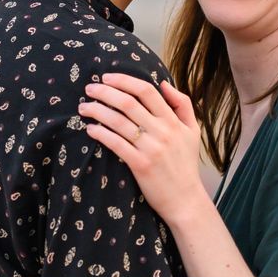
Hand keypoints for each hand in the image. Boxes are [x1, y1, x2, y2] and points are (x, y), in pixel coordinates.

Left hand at [79, 74, 211, 226]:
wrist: (185, 199)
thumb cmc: (186, 164)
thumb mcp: (193, 131)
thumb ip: (183, 105)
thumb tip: (165, 84)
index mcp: (173, 121)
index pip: (147, 91)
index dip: (124, 81)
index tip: (107, 77)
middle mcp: (162, 132)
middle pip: (129, 103)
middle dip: (105, 92)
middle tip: (89, 88)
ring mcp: (151, 148)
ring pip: (119, 122)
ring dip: (98, 111)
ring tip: (84, 108)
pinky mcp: (140, 165)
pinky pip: (116, 144)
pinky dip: (101, 134)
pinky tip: (90, 129)